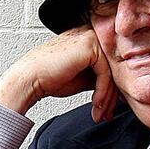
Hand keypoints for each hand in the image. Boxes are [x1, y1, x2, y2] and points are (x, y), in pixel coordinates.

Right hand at [0, 25, 118, 122]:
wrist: (29, 79)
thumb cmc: (50, 78)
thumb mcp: (84, 77)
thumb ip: (102, 77)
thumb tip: (120, 89)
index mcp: (90, 38)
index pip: (112, 65)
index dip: (112, 90)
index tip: (108, 108)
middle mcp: (92, 34)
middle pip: (114, 68)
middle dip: (112, 96)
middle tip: (106, 115)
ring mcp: (91, 37)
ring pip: (112, 72)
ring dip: (107, 98)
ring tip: (100, 114)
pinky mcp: (90, 46)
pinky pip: (105, 73)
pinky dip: (102, 93)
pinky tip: (96, 104)